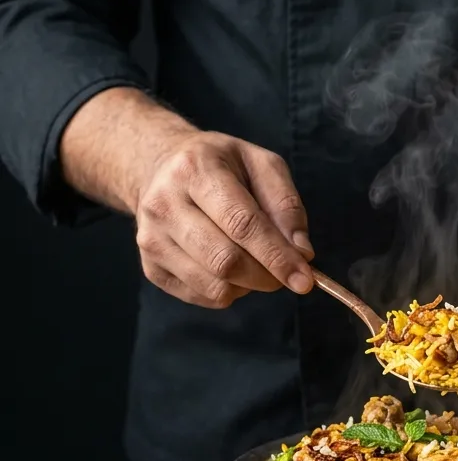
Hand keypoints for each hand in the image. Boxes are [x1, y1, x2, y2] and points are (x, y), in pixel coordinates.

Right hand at [135, 132, 314, 308]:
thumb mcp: (260, 164)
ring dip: (248, 285)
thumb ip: (286, 204)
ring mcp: (152, 239)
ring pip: (214, 286)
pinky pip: (202, 296)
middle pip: (225, 260)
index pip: (242, 223)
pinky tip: (228, 267)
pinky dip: (228, 291)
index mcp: (196, 169)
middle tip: (285, 274)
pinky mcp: (150, 267)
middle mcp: (165, 204)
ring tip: (254, 263)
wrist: (158, 168)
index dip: (277, 256)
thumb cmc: (219, 166)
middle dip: (266, 276)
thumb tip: (301, 252)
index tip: (304, 279)